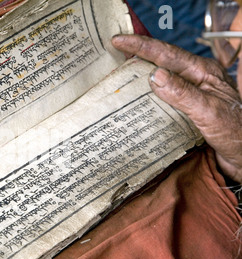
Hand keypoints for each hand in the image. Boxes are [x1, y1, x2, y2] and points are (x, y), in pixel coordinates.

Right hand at [112, 34, 241, 182]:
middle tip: (114, 53)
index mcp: (203, 72)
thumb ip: (182, 93)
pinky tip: (137, 97)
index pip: (168, 54)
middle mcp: (197, 79)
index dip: (142, 46)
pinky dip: (147, 93)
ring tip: (120, 72)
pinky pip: (164, 95)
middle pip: (162, 61)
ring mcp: (192, 93)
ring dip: (141, 73)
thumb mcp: (208, 111)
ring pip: (162, 77)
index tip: (119, 41)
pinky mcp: (188, 107)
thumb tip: (155, 75)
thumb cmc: (235, 132)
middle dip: (138, 55)